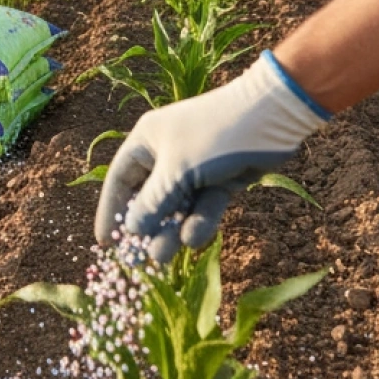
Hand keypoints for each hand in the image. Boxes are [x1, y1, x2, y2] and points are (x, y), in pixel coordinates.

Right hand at [94, 52, 328, 262]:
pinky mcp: (222, 180)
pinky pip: (204, 207)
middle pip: (149, 199)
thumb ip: (152, 203)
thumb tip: (130, 230)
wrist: (272, 116)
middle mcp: (168, 155)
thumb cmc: (214, 135)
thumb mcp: (177, 170)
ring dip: (171, 231)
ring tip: (164, 258)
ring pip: (178, 208)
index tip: (106, 243)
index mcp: (148, 141)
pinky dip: (200, 222)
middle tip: (138, 262)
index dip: (112, 211)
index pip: (120, 180)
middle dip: (146, 229)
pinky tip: (194, 238)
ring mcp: (196, 169)